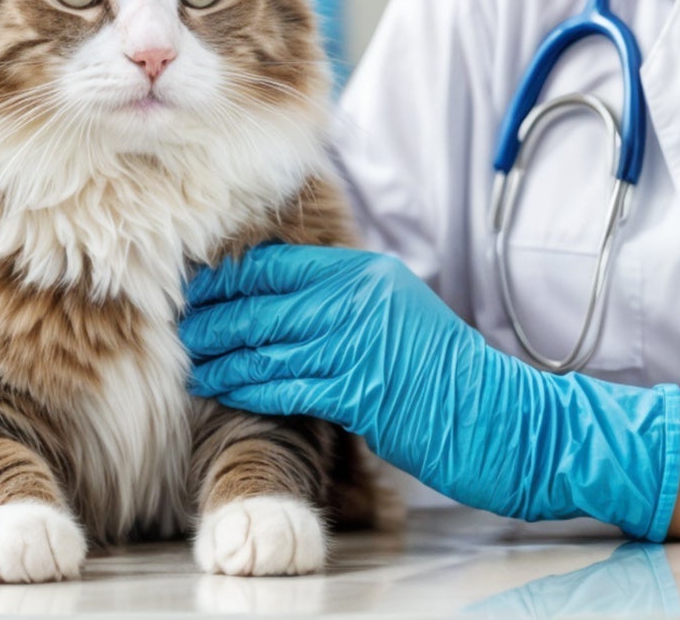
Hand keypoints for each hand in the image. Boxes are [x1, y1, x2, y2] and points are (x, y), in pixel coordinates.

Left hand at [181, 244, 679, 539]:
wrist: (505, 416)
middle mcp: (359, 297)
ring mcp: (359, 342)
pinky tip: (222, 393)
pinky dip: (248, 389)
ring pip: (265, 345)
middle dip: (212, 313)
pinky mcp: (361, 391)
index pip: (278, 262)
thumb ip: (345, 302)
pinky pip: (286, 387)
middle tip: (174, 322)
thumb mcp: (397, 314)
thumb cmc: (446, 373)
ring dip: (219, 356)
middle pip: (261, 299)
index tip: (194, 284)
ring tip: (188, 362)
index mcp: (365, 272)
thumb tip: (285, 305)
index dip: (229, 275)